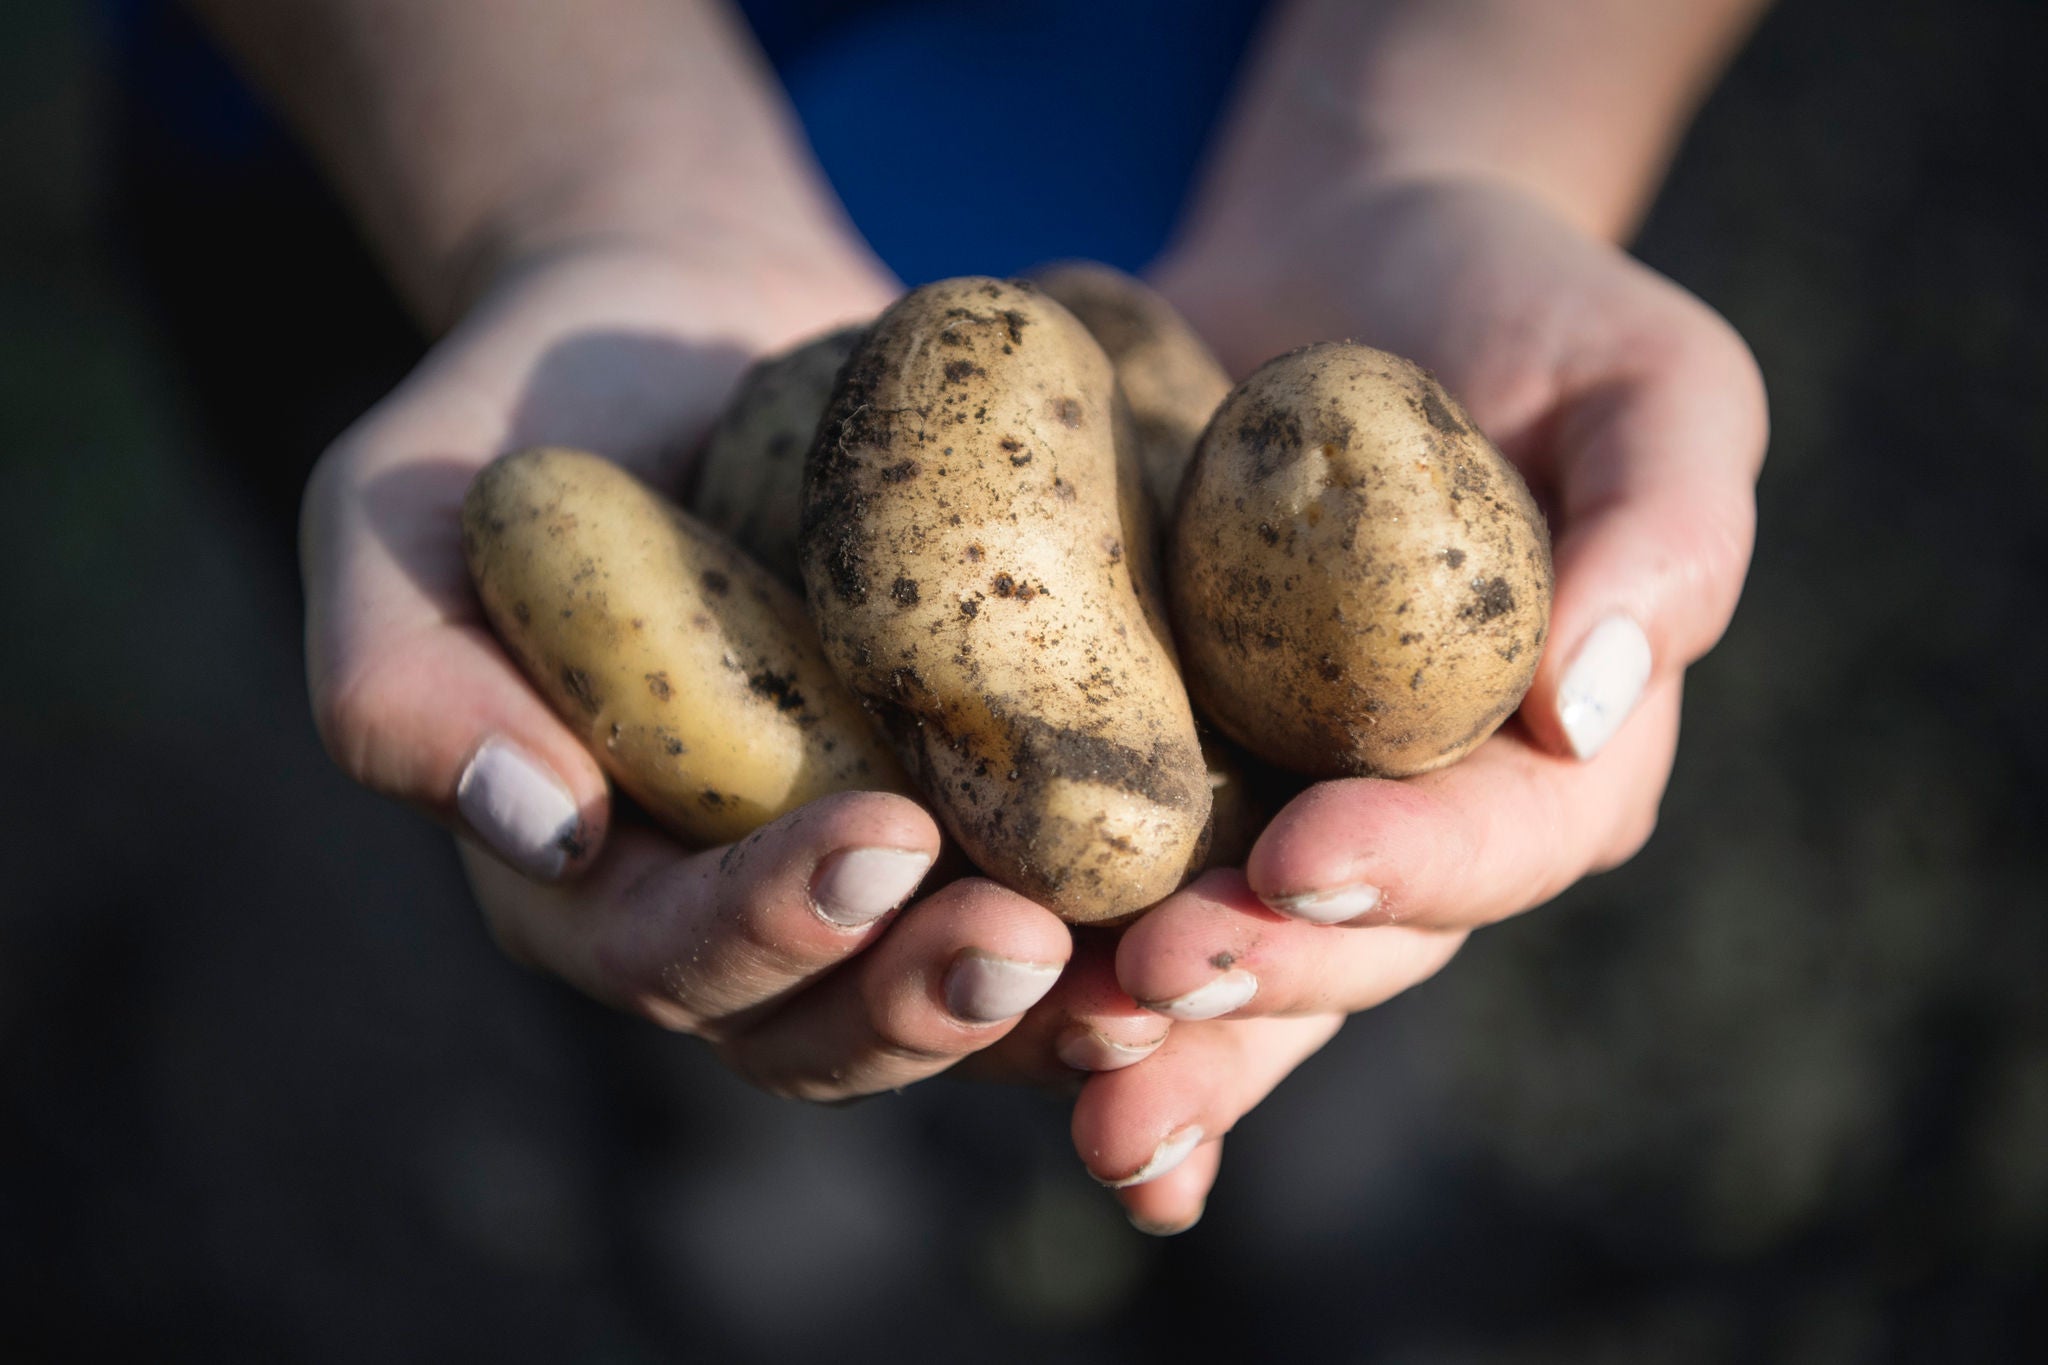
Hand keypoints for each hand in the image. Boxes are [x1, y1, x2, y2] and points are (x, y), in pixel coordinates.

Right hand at [301, 240, 1164, 1098]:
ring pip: (954, 1003)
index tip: (877, 839)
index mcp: (585, 880)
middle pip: (824, 1024)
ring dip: (1053, 1010)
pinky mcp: (978, 815)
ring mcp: (864, 872)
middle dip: (923, 1001)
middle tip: (1024, 939)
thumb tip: (534, 823)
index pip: (662, 954)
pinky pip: (1055, 910)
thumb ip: (401, 673)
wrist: (688, 329)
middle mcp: (730, 910)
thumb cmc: (524, 418)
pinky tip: (1226, 913)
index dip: (764, 928)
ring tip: (1156, 963)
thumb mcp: (398, 512)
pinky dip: (1133, 938)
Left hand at [1075, 174, 1766, 1230]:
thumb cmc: (1526, 307)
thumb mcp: (1649, 378)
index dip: (1412, 865)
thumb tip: (1588, 702)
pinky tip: (989, 1025)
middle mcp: (1422, 818)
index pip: (1504, 844)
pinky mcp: (1163, 780)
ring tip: (1064, 1057)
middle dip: (1256, 977)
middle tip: (1146, 979)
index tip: (1302, 854)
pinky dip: (1061, 971)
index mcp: (1559, 758)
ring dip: (1157, 1033)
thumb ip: (1670, 528)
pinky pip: (1118, 894)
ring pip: (1234, 963)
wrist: (1341, 263)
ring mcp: (1283, 809)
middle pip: (1355, 941)